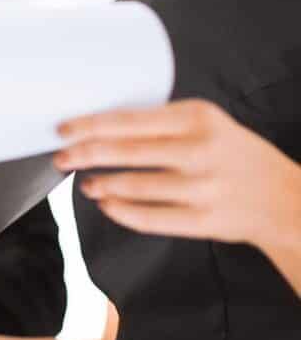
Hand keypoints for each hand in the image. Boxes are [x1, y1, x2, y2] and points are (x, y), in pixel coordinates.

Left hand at [55, 99, 300, 250]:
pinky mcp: (204, 221)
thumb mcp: (208, 124)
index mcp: (198, 118)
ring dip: (101, 184)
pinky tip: (107, 204)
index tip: (64, 129)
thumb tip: (99, 128)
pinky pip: (150, 218)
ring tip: (87, 182)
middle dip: (85, 154)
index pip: (131, 119)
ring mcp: (203, 187)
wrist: (286, 198)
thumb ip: (163, 124)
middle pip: (127, 151)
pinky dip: (120, 211)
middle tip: (61, 156)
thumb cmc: (235, 155)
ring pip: (135, 186)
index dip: (90, 125)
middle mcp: (201, 150)